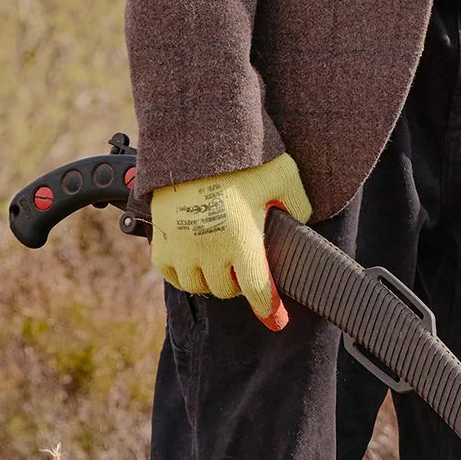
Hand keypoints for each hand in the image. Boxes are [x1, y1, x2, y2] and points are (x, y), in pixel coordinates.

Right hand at [148, 152, 311, 325]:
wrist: (193, 139)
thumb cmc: (240, 156)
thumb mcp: (282, 175)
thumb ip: (296, 202)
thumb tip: (300, 220)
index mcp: (242, 239)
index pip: (258, 289)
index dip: (270, 309)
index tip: (277, 320)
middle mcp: (210, 250)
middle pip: (226, 290)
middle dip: (238, 282)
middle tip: (243, 264)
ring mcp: (181, 247)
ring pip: (197, 285)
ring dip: (210, 279)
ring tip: (219, 260)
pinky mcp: (159, 239)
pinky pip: (170, 273)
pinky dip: (182, 272)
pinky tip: (193, 259)